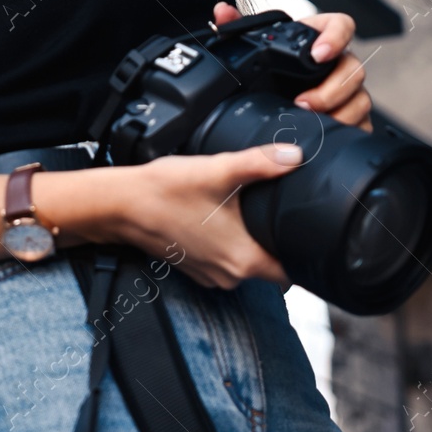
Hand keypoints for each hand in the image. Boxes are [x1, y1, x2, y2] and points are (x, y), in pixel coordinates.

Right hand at [109, 143, 304, 289]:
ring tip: (249, 212)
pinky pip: (224, 260)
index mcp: (244, 260)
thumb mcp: (220, 170)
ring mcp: (210, 274)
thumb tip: (295, 156)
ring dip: (251, 242)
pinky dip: (229, 243)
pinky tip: (222, 218)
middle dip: (277, 242)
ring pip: (246, 263)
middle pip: (271, 267)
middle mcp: (229, 275)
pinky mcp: (195, 267)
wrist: (122, 204)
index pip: (292, 273)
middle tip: (278, 212)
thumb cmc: (167, 192)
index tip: (308, 233)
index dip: (304, 255)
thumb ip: (262, 163)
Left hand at [212, 2, 372, 130]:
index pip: (341, 26)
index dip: (335, 38)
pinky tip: (325, 136)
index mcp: (320, 38)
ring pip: (360, 99)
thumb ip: (239, 26)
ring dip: (338, 113)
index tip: (318, 54)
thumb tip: (222, 12)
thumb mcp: (256, 47)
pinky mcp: (353, 116)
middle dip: (330, 89)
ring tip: (310, 122)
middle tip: (303, 102)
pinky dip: (347, 131)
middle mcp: (340, 63)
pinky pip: (363, 124)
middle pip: (353, 69)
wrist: (277, 94)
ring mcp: (350, 91)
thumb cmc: (273, 67)